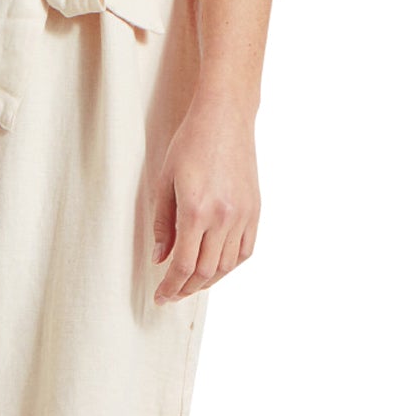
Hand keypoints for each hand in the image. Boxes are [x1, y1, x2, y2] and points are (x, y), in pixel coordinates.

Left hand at [149, 94, 258, 302]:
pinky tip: (216, 268)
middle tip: (171, 296)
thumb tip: (161, 259)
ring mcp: (243, 215)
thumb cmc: (190, 144)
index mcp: (196, 211)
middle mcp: (223, 218)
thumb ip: (163, 224)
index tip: (160, 297)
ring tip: (190, 285)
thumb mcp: (165, 182)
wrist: (225, 118)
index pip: (183, 264)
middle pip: (205, 271)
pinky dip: (230, 266)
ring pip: (226, 266)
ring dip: (207, 281)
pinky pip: (245, 251)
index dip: (171, 286)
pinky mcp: (255, 211)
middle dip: (186, 289)